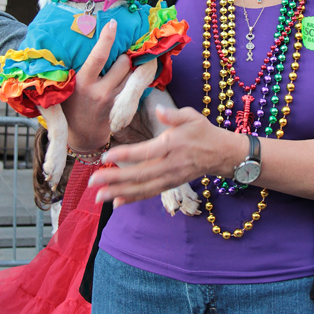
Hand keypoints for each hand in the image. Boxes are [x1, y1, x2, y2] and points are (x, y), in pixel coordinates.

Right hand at [62, 20, 131, 151]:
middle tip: (120, 51)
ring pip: (132, 73)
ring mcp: (114, 99)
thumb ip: (70, 68)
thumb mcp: (65, 87)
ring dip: (131, 65)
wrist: (82, 136)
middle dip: (124, 54)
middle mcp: (100, 91)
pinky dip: (135, 77)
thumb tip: (69, 40)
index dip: (107, 39)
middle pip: (122, 62)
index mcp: (82, 83)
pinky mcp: (123, 106)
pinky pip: (135, 86)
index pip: (97, 57)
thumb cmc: (71, 106)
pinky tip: (132, 75)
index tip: (113, 23)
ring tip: (125, 63)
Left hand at [88, 105, 243, 207]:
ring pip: (142, 188)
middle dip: (115, 179)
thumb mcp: (192, 116)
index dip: (125, 155)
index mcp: (173, 145)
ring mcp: (170, 178)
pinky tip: (116, 202)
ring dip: (119, 193)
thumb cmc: (203, 131)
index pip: (145, 152)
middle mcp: (170, 165)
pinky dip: (132, 199)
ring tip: (98, 197)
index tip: (106, 157)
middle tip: (93, 181)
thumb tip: (159, 110)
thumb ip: (174, 115)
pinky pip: (149, 194)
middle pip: (140, 175)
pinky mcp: (170, 184)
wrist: (221, 154)